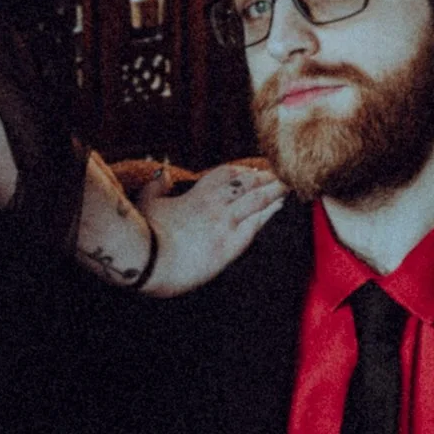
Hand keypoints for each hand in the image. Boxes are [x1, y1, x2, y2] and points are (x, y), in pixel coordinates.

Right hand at [136, 156, 283, 297]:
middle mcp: (214, 204)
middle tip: (279, 175)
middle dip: (264, 179)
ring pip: (257, 199)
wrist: (149, 260)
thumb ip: (157, 186)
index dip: (241, 173)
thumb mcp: (148, 203)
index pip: (225, 175)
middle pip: (246, 184)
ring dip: (275, 190)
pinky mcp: (231, 243)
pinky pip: (257, 222)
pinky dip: (270, 211)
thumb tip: (162, 173)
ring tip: (289, 184)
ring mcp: (225, 222)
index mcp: (196, 194)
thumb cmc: (144, 234)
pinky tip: (280, 205)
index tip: (251, 172)